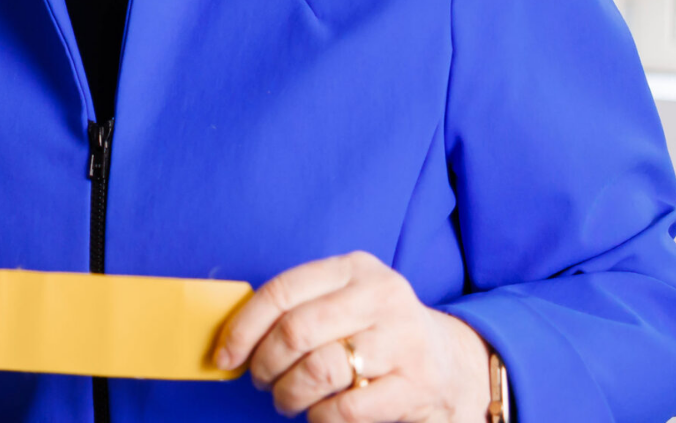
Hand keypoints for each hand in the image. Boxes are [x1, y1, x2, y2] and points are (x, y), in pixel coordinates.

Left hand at [214, 251, 490, 421]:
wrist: (451, 363)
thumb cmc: (376, 332)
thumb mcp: (344, 302)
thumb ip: (298, 308)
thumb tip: (232, 340)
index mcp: (355, 268)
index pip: (282, 291)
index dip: (243, 328)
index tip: (225, 355)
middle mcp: (382, 296)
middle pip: (295, 331)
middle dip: (264, 364)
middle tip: (261, 381)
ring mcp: (402, 340)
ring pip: (318, 370)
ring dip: (289, 393)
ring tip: (287, 399)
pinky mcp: (415, 384)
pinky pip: (345, 407)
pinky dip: (319, 416)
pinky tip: (318, 414)